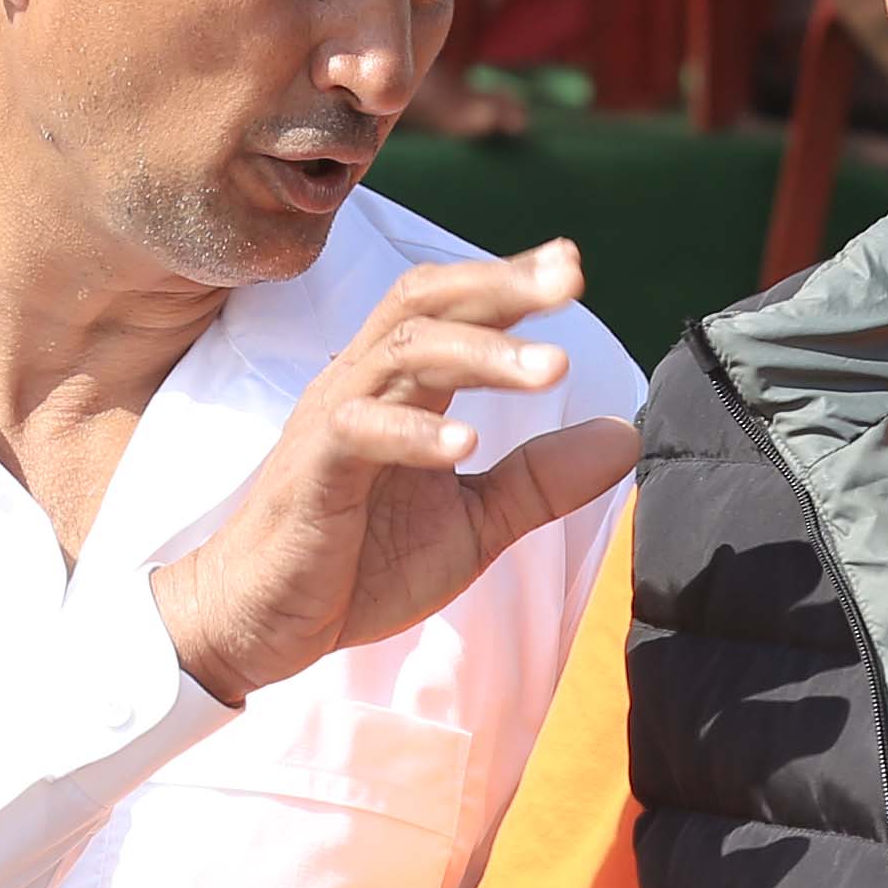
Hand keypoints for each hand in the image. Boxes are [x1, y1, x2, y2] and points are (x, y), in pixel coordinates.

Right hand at [151, 243, 638, 706]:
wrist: (261, 621)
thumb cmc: (358, 563)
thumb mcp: (474, 522)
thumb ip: (542, 480)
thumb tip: (626, 436)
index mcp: (400, 387)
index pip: (454, 309)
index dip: (509, 282)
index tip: (572, 265)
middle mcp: (363, 385)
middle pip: (427, 303)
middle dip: (500, 285)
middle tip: (570, 278)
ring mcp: (332, 423)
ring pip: (403, 354)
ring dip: (482, 354)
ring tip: (552, 368)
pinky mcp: (311, 474)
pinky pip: (359, 432)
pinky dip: (415, 434)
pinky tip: (467, 446)